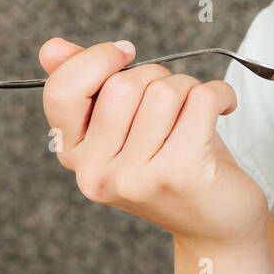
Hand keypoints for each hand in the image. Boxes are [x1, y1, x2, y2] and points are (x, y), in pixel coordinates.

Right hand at [40, 37, 268, 248]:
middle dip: (157, 77)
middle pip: (123, 84)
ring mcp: (135, 178)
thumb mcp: (127, 124)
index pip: (62, 91)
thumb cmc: (173, 162)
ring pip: (165, 90)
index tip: (125, 53)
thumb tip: (51, 48)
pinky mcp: (179, 174)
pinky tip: (223, 110)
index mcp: (74, 154)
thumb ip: (89, 84)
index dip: (96, 59)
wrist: (216, 226)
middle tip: (174, 103)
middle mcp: (95, 172)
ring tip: (195, 115)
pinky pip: (202, 99)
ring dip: (190, 89)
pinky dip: (221, 94)